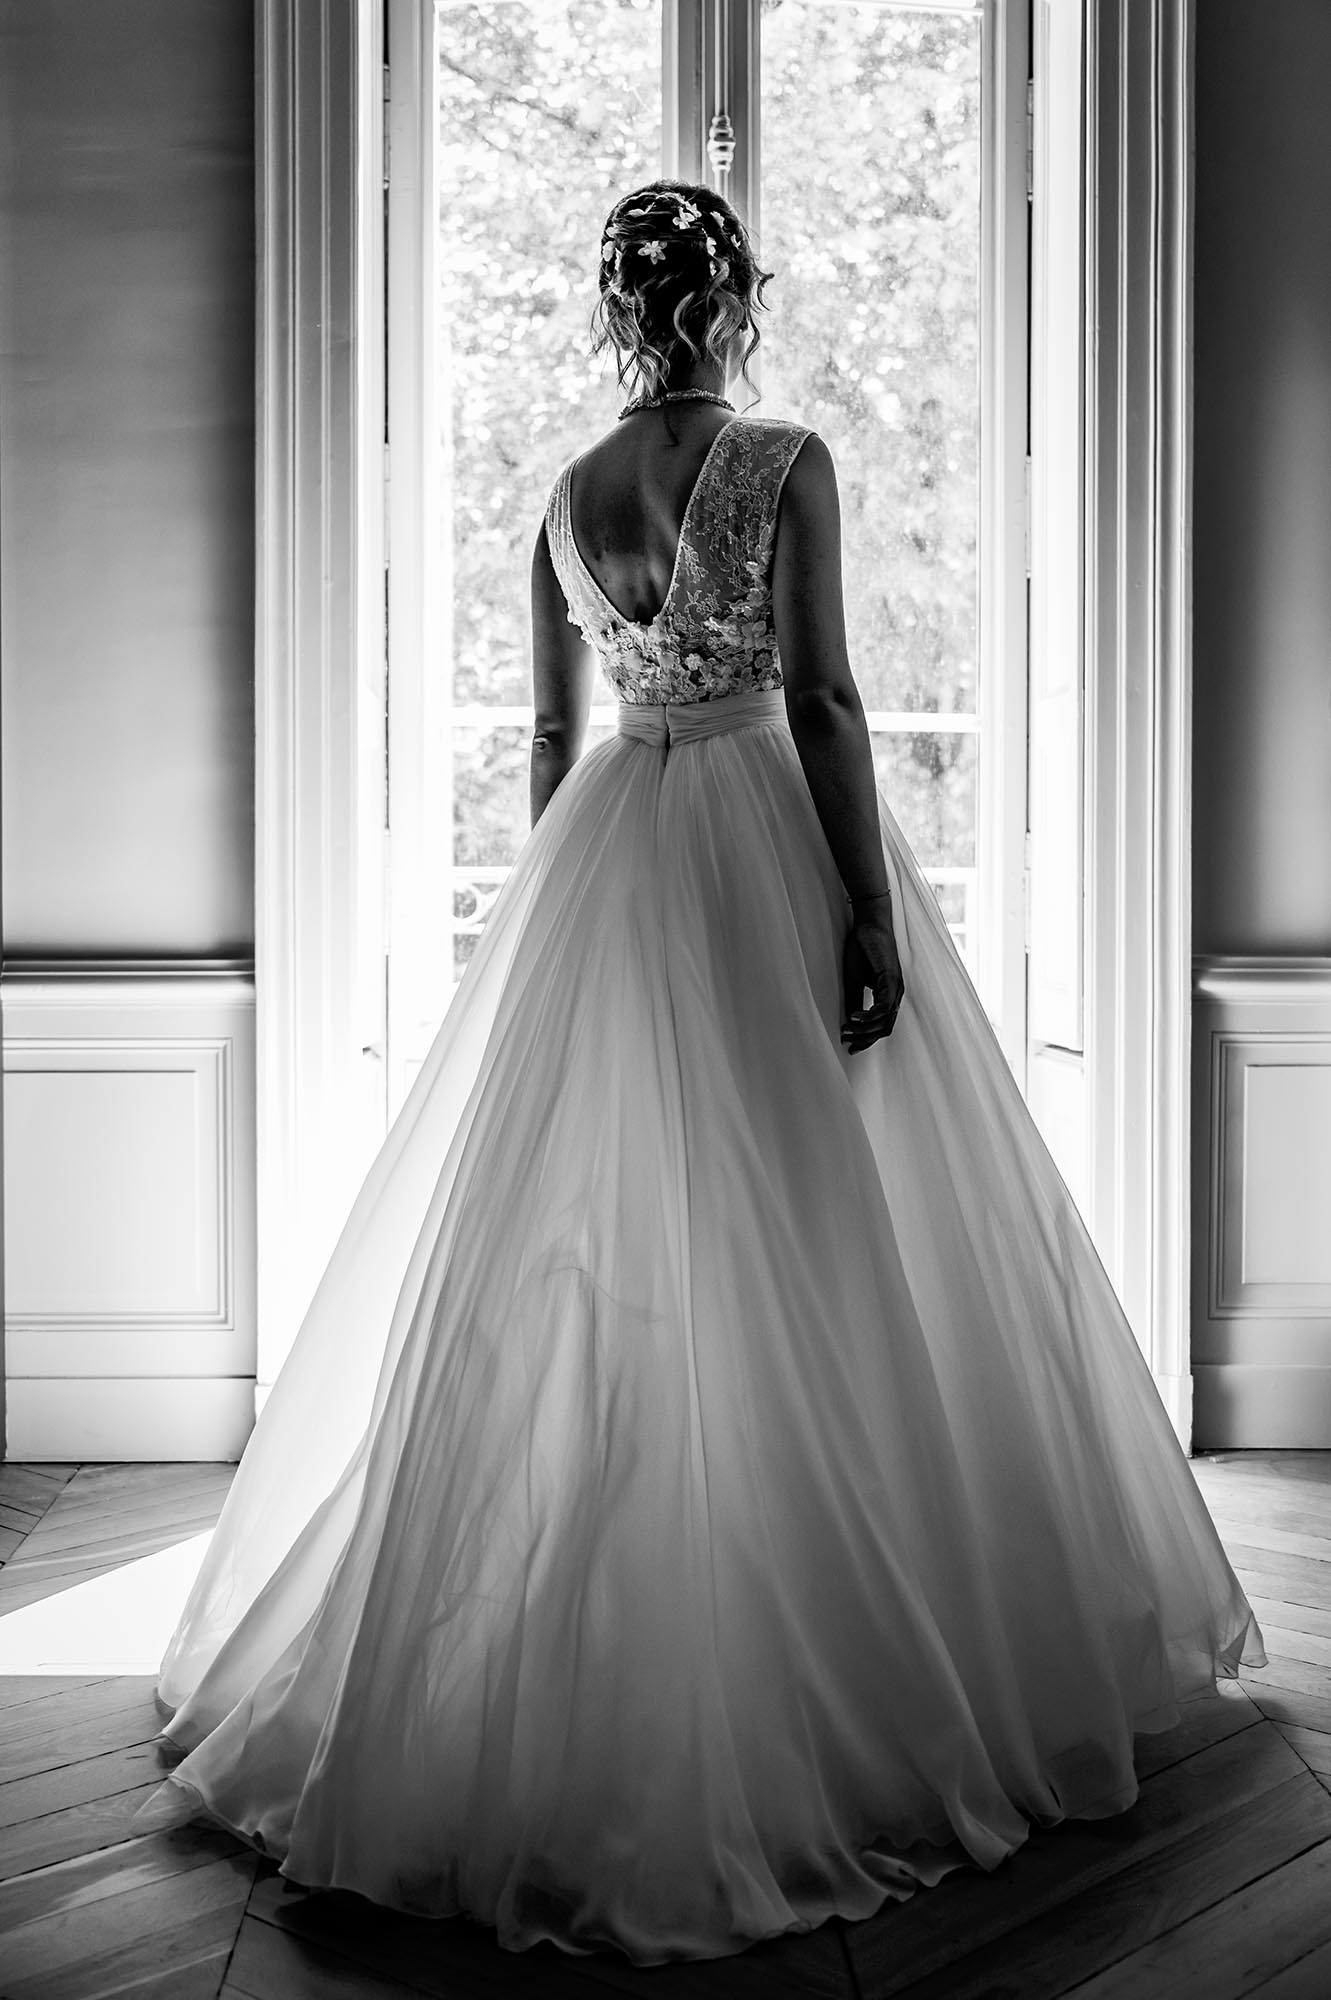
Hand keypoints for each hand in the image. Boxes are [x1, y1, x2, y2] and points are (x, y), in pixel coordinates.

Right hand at [841, 905, 904, 1052]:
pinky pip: (883, 1006)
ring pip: (885, 1021)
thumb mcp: (854, 980)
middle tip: (848, 1042)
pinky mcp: (891, 980)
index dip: (868, 1039)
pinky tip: (853, 1017)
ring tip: (846, 1029)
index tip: (851, 1047)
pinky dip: (868, 1015)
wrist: (869, 925)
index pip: (882, 1026)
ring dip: (865, 1030)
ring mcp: (896, 988)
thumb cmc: (862, 949)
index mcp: (888, 995)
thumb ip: (855, 1001)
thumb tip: (850, 1022)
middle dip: (866, 1039)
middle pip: (885, 1028)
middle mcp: (896, 995)